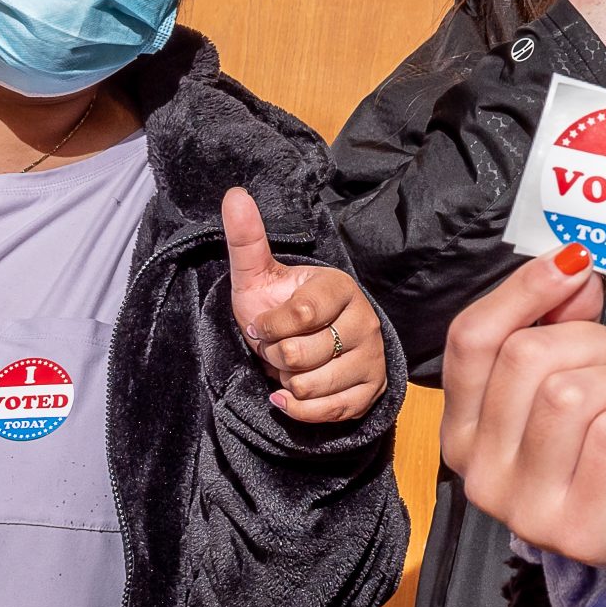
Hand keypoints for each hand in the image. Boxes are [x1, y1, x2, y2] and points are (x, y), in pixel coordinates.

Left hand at [223, 188, 387, 422]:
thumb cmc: (278, 309)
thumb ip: (246, 239)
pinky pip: (326, 412)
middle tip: (279, 348)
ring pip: (311, 385)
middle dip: (274, 357)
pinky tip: (290, 394)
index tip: (261, 325)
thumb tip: (234, 194)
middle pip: (301, 354)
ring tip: (292, 367)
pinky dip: (298, 408)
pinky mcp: (370, 392)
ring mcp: (372, 358)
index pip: (302, 315)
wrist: (302, 348)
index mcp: (340, 287)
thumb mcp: (257, 277)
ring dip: (287, 382)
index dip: (269, 327)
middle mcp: (365, 321)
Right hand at [440, 245, 605, 582]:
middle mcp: (481, 475)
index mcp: (464, 431)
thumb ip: (564, 322)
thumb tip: (571, 266)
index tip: (573, 262)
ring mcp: (528, 510)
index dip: (524, 289)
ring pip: (571, 394)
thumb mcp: (579, 376)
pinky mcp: (584, 531)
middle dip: (590, 344)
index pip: (472, 340)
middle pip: (525, 359)